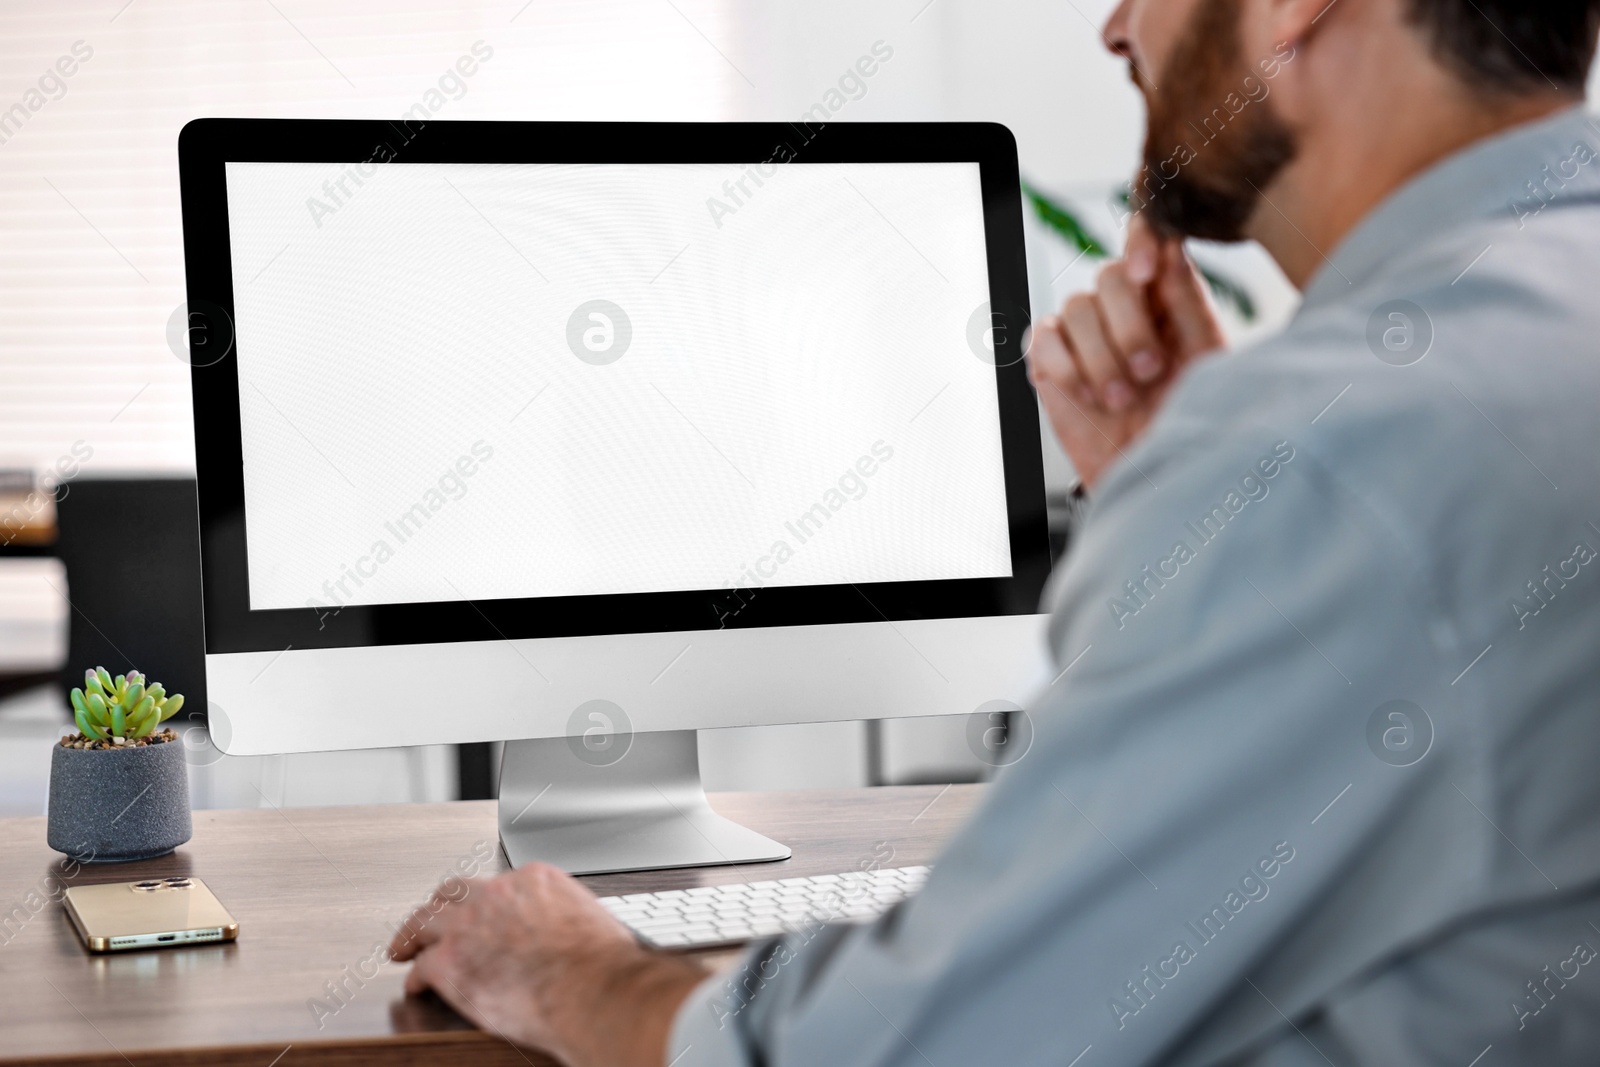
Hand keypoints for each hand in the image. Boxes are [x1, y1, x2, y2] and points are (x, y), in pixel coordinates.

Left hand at [389, 863, 707, 1066]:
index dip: (483, 902)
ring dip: (413, 935)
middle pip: (453, 892)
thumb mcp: (588, 918)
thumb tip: (564, 933)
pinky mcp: (451, 962)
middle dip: (440, 907)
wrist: (594, 989)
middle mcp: (496, 894)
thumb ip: (564, 916)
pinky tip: (415, 984)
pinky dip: (416, 977)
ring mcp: (469, 925)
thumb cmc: (602, 964)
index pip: (495, 884)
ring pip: (425, 921)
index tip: (479, 914)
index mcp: (533, 880)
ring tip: (404, 946)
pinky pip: (421, 967)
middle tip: (429, 920)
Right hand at [1026, 214, 1223, 489]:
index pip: (1148, 238)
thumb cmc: (1192, 423)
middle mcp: (1125, 308)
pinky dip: (1067, 366)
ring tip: (1121, 399)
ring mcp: (1085, 334)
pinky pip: (1044, 339)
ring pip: (1077, 307)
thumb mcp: (1204, 359)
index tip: (1146, 270)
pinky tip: (1090, 396)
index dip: (1141, 238)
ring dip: (1101, 357)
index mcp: (1169, 297)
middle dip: (1129, 326)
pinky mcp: (1052, 362)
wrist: (1160, 480)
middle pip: (1110, 275)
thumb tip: (1171, 242)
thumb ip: (1185, 299)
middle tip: (1148, 371)